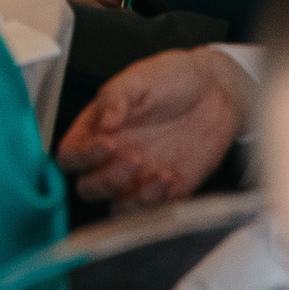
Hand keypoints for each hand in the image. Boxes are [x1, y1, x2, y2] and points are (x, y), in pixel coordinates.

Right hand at [57, 46, 251, 209]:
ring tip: (155, 175)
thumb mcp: (139, 78)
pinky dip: (157, 204)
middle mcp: (113, 158)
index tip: (107, 143)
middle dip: (106, 181)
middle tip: (132, 159)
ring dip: (131, 200)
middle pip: (88, 188)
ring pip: (117, 208)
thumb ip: (116, 98)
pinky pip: (154, 211)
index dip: (82, 157)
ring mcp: (139, 177)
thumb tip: (103, 123)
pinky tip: (169, 178)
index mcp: (97, 130)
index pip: (70, 156)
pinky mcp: (170, 190)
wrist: (218, 90)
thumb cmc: (173, 77)